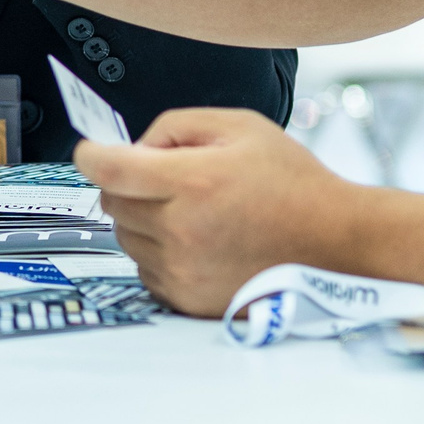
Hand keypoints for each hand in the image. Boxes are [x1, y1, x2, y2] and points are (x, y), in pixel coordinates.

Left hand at [74, 107, 355, 315]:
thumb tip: (136, 146)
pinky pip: (146, 268)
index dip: (90, 154)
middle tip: (165, 178)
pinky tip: (195, 238)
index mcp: (192, 182)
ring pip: (126, 237)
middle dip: (127, 183)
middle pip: (112, 202)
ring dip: (142, 219)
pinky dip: (158, 251)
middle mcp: (181, 229)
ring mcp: (183, 269)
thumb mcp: (239, 126)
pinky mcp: (188, 297)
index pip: (109, 168)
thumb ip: (177, 126)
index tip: (89, 150)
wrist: (334, 243)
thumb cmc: (293, 184)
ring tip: (189, 209)